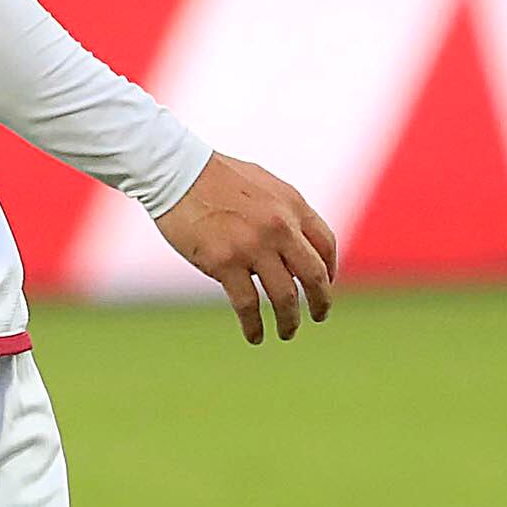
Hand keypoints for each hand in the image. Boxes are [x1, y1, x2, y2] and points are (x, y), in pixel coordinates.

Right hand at [154, 152, 338, 344]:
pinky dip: (254, 326)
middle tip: (319, 316)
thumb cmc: (216, 176)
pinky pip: (249, 305)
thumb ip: (283, 212)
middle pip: (314, 276)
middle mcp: (280, 227)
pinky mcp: (225, 263)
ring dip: (289, 320)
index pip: (326, 245)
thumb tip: (295, 242)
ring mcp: (253, 246)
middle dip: (321, 302)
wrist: (176, 171)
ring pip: (285, 296)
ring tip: (287, 332)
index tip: (324, 285)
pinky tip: (255, 336)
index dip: (330, 271)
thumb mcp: (264, 186)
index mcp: (292, 205)